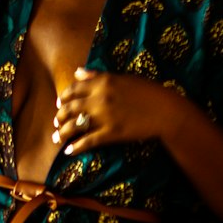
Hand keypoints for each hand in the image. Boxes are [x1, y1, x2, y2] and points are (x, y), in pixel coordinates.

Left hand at [52, 68, 185, 155]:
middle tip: (56, 122)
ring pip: (75, 125)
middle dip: (59, 116)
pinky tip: (69, 151)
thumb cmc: (148, 92)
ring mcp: (104, 117)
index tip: (59, 103)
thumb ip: (98, 75)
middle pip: (70, 108)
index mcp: (102, 82)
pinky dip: (76, 147)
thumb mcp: (122, 78)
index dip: (63, 97)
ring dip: (62, 133)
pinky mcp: (111, 133)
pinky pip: (88, 141)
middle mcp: (99, 98)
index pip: (74, 89)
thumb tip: (77, 71)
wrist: (166, 110)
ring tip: (57, 138)